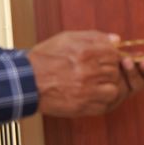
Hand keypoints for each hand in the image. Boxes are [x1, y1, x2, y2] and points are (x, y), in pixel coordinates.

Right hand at [27, 31, 143, 117]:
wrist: (26, 82)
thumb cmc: (45, 58)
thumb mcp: (67, 39)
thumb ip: (94, 37)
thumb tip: (116, 40)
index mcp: (85, 52)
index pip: (113, 53)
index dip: (111, 55)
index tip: (106, 57)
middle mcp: (87, 72)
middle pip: (114, 71)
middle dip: (110, 70)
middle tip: (99, 70)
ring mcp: (86, 91)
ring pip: (114, 89)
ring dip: (108, 85)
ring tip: (97, 82)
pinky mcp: (82, 107)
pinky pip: (104, 104)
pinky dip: (102, 99)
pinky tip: (93, 93)